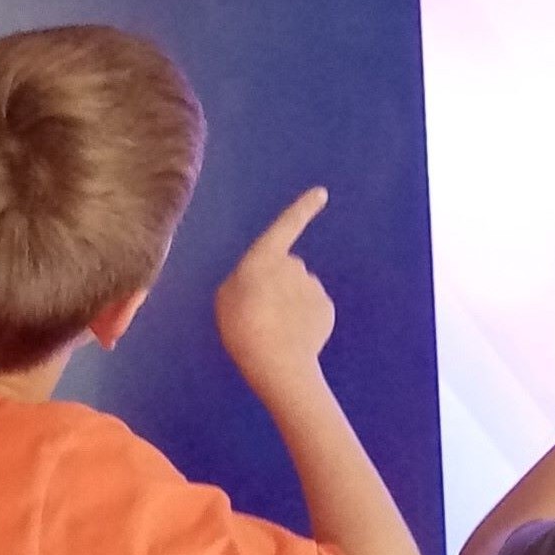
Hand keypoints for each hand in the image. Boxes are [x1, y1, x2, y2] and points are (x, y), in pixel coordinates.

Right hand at [216, 188, 335, 398]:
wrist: (276, 361)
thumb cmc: (242, 327)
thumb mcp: (226, 297)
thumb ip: (246, 280)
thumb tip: (267, 283)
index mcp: (265, 257)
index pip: (286, 226)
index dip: (302, 208)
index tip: (322, 193)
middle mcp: (294, 266)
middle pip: (287, 269)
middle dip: (279, 285)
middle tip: (261, 313)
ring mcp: (313, 287)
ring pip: (301, 292)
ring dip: (291, 305)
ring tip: (275, 330)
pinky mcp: (327, 308)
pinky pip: (314, 310)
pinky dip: (306, 321)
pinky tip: (293, 338)